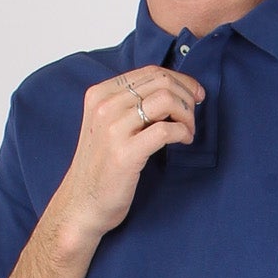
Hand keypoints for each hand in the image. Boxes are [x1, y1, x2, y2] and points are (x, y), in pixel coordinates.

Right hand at [54, 65, 205, 245]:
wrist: (81, 205)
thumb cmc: (101, 168)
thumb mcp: (107, 125)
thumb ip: (130, 106)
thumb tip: (171, 91)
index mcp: (100, 94)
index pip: (150, 72)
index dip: (180, 80)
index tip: (195, 94)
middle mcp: (104, 106)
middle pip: (161, 82)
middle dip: (187, 96)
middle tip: (194, 115)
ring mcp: (113, 129)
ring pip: (166, 100)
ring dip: (187, 115)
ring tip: (188, 132)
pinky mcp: (125, 153)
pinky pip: (166, 130)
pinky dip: (183, 133)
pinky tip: (184, 141)